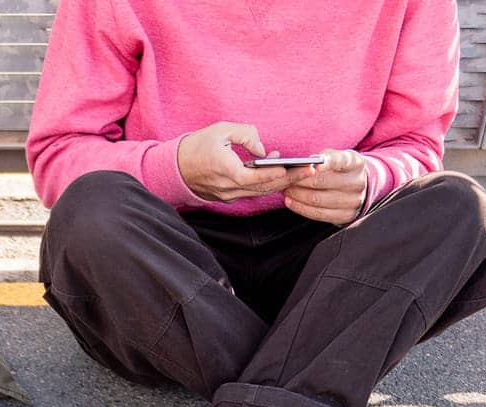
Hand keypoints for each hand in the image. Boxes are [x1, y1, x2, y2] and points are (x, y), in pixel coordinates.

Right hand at [178, 122, 311, 202]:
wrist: (173, 168)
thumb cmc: (196, 146)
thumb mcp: (222, 130)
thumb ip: (247, 135)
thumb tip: (264, 151)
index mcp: (227, 171)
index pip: (260, 177)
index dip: (283, 173)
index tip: (302, 167)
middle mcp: (229, 188)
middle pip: (265, 188)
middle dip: (290, 179)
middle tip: (312, 171)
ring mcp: (227, 196)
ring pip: (260, 193)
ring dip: (280, 183)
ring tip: (301, 172)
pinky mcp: (226, 197)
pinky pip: (251, 193)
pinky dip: (266, 185)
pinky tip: (279, 175)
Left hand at [283, 149, 367, 224]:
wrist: (356, 189)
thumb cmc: (341, 170)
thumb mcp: (338, 158)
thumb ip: (325, 157)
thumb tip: (308, 161)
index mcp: (356, 164)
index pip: (341, 161)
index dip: (326, 162)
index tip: (310, 163)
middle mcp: (357, 183)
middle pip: (322, 182)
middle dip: (300, 180)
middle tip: (286, 178)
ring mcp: (353, 201)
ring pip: (317, 199)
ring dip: (296, 194)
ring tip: (285, 189)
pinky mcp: (345, 216)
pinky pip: (318, 214)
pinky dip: (300, 207)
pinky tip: (290, 201)